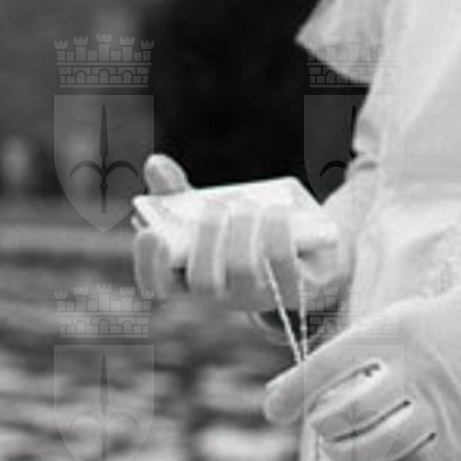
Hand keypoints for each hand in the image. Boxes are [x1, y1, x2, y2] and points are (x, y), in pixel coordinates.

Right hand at [131, 155, 348, 314]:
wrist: (310, 246)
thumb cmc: (249, 230)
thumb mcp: (214, 211)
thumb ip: (180, 191)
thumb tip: (154, 164)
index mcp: (192, 278)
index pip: (159, 286)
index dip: (150, 264)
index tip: (152, 233)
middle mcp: (222, 295)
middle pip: (202, 282)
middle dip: (206, 241)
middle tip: (215, 209)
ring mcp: (259, 296)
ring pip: (241, 271)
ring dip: (242, 231)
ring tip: (247, 207)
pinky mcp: (296, 289)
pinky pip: (283, 264)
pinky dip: (276, 232)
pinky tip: (275, 211)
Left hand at [261, 283, 460, 460]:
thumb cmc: (420, 335)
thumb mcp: (381, 327)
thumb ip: (333, 360)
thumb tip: (275, 399)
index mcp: (391, 334)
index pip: (330, 364)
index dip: (295, 390)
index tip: (276, 409)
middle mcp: (416, 369)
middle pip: (352, 412)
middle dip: (323, 425)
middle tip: (320, 424)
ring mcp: (439, 406)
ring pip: (380, 445)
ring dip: (347, 452)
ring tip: (339, 445)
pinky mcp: (456, 438)